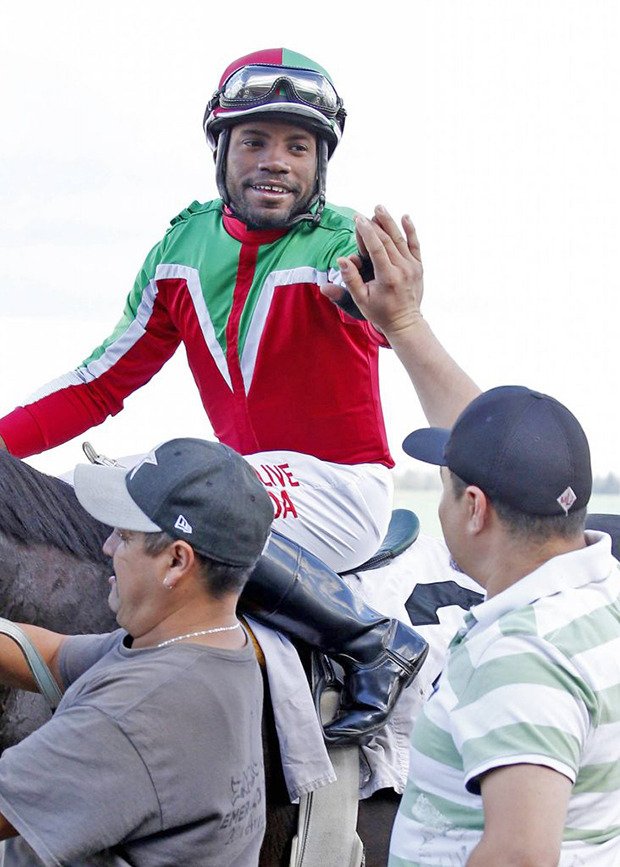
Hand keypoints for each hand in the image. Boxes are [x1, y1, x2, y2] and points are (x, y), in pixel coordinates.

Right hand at [322, 205, 422, 336]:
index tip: (357, 219)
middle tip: (363, 214)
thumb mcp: (361, 300)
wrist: (405, 322)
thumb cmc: (380, 312)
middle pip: (387, 240)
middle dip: (374, 225)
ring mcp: (413, 267)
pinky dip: (411, 230)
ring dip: (389, 222)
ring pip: (400, 239)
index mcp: (388, 277)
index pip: (376, 248)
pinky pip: (415, 245)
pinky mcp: (419, 267)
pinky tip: (405, 217)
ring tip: (379, 208)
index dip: (366, 232)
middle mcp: (402, 269)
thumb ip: (350, 279)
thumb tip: (341, 259)